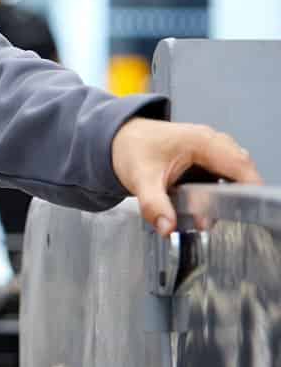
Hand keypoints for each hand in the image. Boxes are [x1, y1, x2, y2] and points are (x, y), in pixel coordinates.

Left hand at [111, 116, 261, 236]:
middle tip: (209, 220)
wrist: (118, 139)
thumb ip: (154, 204)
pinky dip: (215, 196)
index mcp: (202, 141)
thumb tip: (167, 227)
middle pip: (241, 174)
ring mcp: (212, 152)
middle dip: (232, 200)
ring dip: (222, 200)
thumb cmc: (131, 148)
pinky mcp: (207, 162)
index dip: (249, 188)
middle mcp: (213, 143)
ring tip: (200, 218)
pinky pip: (222, 181)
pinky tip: (198, 209)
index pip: (240, 165)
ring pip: (233, 180)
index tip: (246, 211)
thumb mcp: (140, 178)